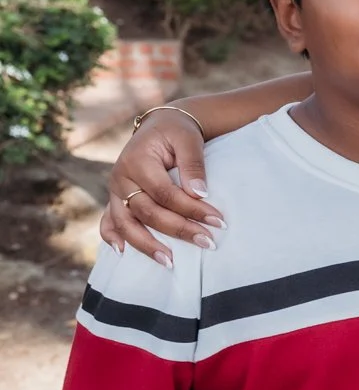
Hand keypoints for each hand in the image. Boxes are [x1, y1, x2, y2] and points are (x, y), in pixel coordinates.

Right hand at [100, 111, 221, 263]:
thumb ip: (192, 164)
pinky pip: (108, 221)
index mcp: (137, 161)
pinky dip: (111, 237)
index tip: (218, 221)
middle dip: (179, 229)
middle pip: (148, 212)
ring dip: (146, 245)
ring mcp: (116, 191)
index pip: (165, 194)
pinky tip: (122, 253)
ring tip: (169, 262)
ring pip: (126, 223)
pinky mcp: (117, 199)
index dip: (191, 209)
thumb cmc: (176, 133)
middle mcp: (121, 178)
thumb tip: (199, 193)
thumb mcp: (188, 140)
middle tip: (208, 242)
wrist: (160, 126)